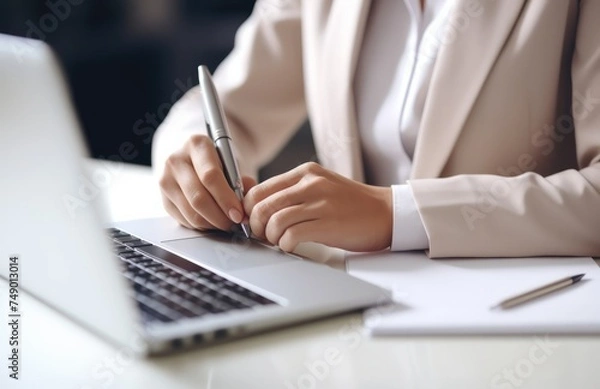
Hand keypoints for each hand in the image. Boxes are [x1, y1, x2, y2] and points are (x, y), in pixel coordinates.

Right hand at [159, 134, 255, 230]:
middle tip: (235, 223)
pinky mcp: (164, 199)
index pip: (210, 176)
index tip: (238, 214)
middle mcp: (176, 161)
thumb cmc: (216, 161)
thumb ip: (241, 180)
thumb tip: (246, 203)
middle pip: (198, 197)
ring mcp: (166, 180)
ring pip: (191, 212)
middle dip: (220, 216)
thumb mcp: (231, 162)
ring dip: (212, 224)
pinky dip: (202, 226)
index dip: (226, 199)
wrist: (192, 158)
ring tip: (227, 224)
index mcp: (196, 145)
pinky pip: (184, 220)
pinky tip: (213, 222)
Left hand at [243, 162, 391, 251]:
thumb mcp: (320, 187)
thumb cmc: (352, 205)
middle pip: (262, 205)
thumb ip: (292, 192)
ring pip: (274, 221)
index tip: (253, 221)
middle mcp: (311, 184)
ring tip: (280, 241)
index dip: (249, 210)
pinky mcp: (328, 223)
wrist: (386, 213)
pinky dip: (286, 245)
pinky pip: (291, 235)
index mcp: (305, 173)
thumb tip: (258, 206)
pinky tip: (293, 245)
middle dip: (256, 226)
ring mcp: (320, 203)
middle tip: (263, 235)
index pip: (260, 189)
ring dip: (271, 237)